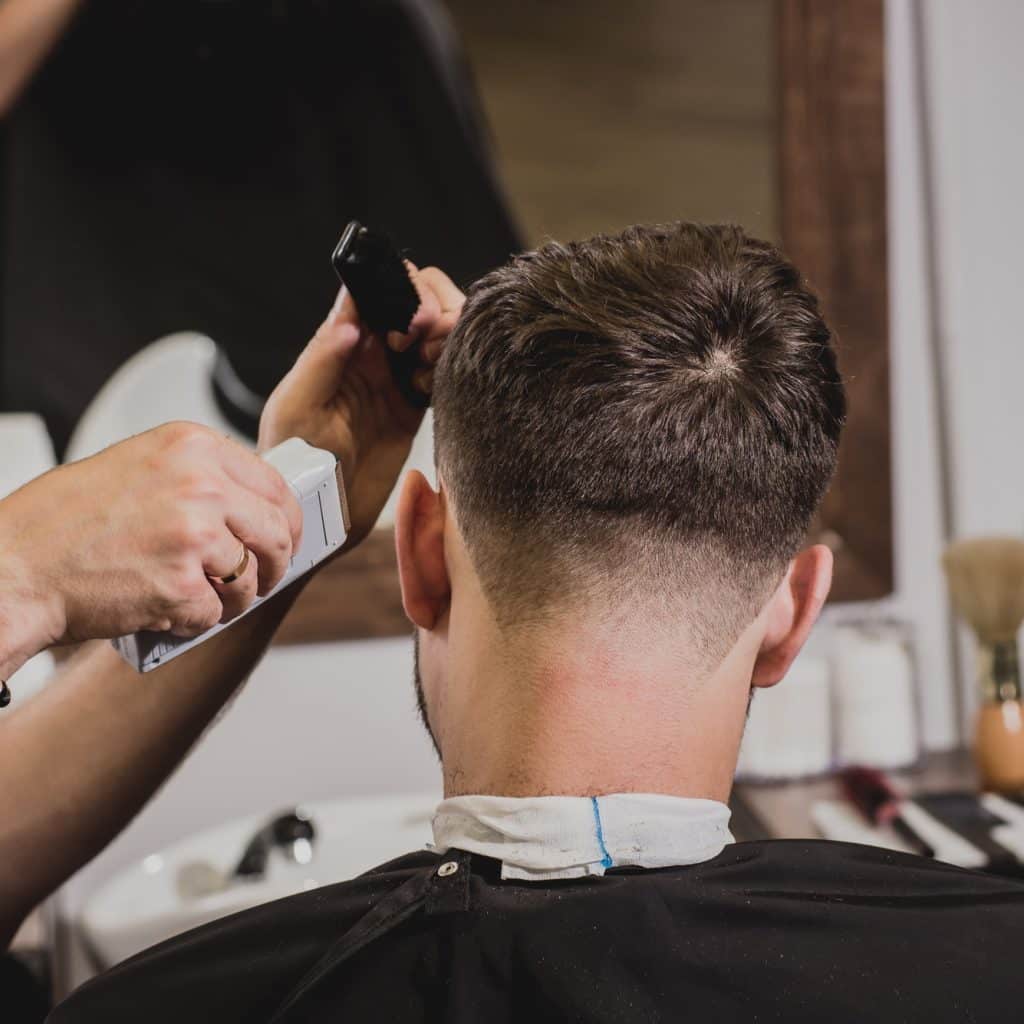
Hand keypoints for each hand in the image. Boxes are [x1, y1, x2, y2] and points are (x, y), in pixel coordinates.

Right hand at [0, 422, 302, 677]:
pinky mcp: (180, 584)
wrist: (13, 567)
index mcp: (191, 446)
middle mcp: (200, 484)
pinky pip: (214, 612)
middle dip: (275, 563)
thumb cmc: (63, 522)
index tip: (286, 537)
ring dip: (234, 597)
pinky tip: (165, 609)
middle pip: (275, 531)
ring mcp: (193, 534)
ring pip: (250, 577)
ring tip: (203, 598)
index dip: (286, 519)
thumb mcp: (139, 467)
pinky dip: (194, 621)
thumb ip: (197, 477)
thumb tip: (250, 504)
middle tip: (262, 579)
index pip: (274, 483)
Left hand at [259, 265, 464, 546]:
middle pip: (416, 303)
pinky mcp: (415, 410)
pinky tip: (438, 388)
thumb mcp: (297, 406)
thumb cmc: (292, 460)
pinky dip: (452, 369)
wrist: (318, 513)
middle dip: (433, 308)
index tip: (406, 321)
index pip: (376, 292)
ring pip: (438, 333)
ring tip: (434, 361)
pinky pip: (445, 374)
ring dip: (447, 335)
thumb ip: (322, 360)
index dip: (400, 292)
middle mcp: (371, 355)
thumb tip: (350, 321)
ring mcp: (396, 381)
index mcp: (339, 344)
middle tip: (426, 340)